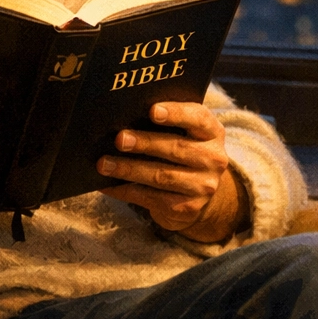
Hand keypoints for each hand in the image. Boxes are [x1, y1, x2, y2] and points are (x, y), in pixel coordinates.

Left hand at [97, 101, 248, 242]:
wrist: (198, 189)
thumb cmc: (183, 147)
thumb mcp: (185, 130)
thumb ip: (167, 120)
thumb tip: (125, 114)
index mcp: (212, 132)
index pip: (198, 118)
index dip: (176, 113)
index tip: (152, 111)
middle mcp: (213, 159)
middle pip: (176, 148)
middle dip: (144, 143)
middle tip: (119, 139)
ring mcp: (202, 186)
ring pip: (161, 176)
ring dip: (129, 169)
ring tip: (104, 164)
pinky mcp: (186, 208)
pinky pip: (151, 198)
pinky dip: (125, 190)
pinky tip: (107, 184)